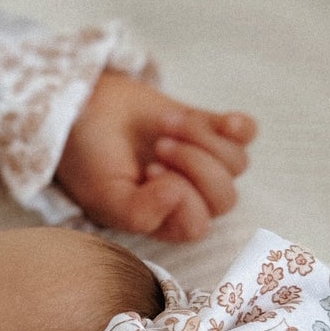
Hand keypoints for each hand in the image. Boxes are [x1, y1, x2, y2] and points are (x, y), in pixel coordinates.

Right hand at [55, 69, 255, 243]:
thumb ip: (139, 213)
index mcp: (165, 222)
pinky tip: (221, 121)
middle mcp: (190, 197)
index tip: (148, 171)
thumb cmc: (89, 158)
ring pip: (236, 164)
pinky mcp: (210, 128)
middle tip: (159, 147)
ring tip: (166, 125)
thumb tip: (178, 195)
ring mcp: (203, 162)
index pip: (197, 224)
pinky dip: (237, 127)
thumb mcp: (104, 196)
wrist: (83, 107)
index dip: (180, 197)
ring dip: (201, 139)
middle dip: (194, 166)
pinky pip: (246, 134)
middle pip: (224, 198)